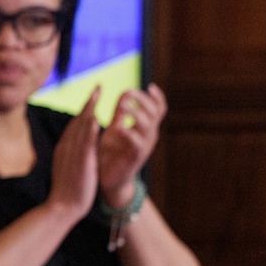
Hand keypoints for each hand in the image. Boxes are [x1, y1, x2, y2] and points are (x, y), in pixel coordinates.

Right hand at [47, 87, 101, 219]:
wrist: (61, 207)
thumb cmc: (66, 192)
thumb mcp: (68, 169)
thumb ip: (71, 156)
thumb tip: (74, 149)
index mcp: (65, 149)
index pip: (75, 125)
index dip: (84, 109)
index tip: (92, 98)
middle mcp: (67, 147)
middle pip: (78, 120)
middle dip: (88, 103)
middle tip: (97, 86)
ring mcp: (73, 154)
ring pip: (81, 127)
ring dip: (90, 108)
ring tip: (97, 94)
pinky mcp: (81, 162)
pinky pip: (86, 143)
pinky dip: (90, 130)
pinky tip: (96, 118)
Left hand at [97, 84, 165, 205]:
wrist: (107, 180)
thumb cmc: (111, 154)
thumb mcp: (115, 130)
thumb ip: (120, 115)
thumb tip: (125, 94)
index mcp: (144, 128)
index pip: (158, 110)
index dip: (157, 97)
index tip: (149, 86)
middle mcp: (148, 136)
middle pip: (155, 113)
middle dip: (143, 100)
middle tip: (128, 93)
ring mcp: (143, 147)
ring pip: (148, 126)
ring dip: (137, 113)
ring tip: (124, 106)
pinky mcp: (134, 158)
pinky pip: (137, 143)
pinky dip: (130, 133)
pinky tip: (120, 127)